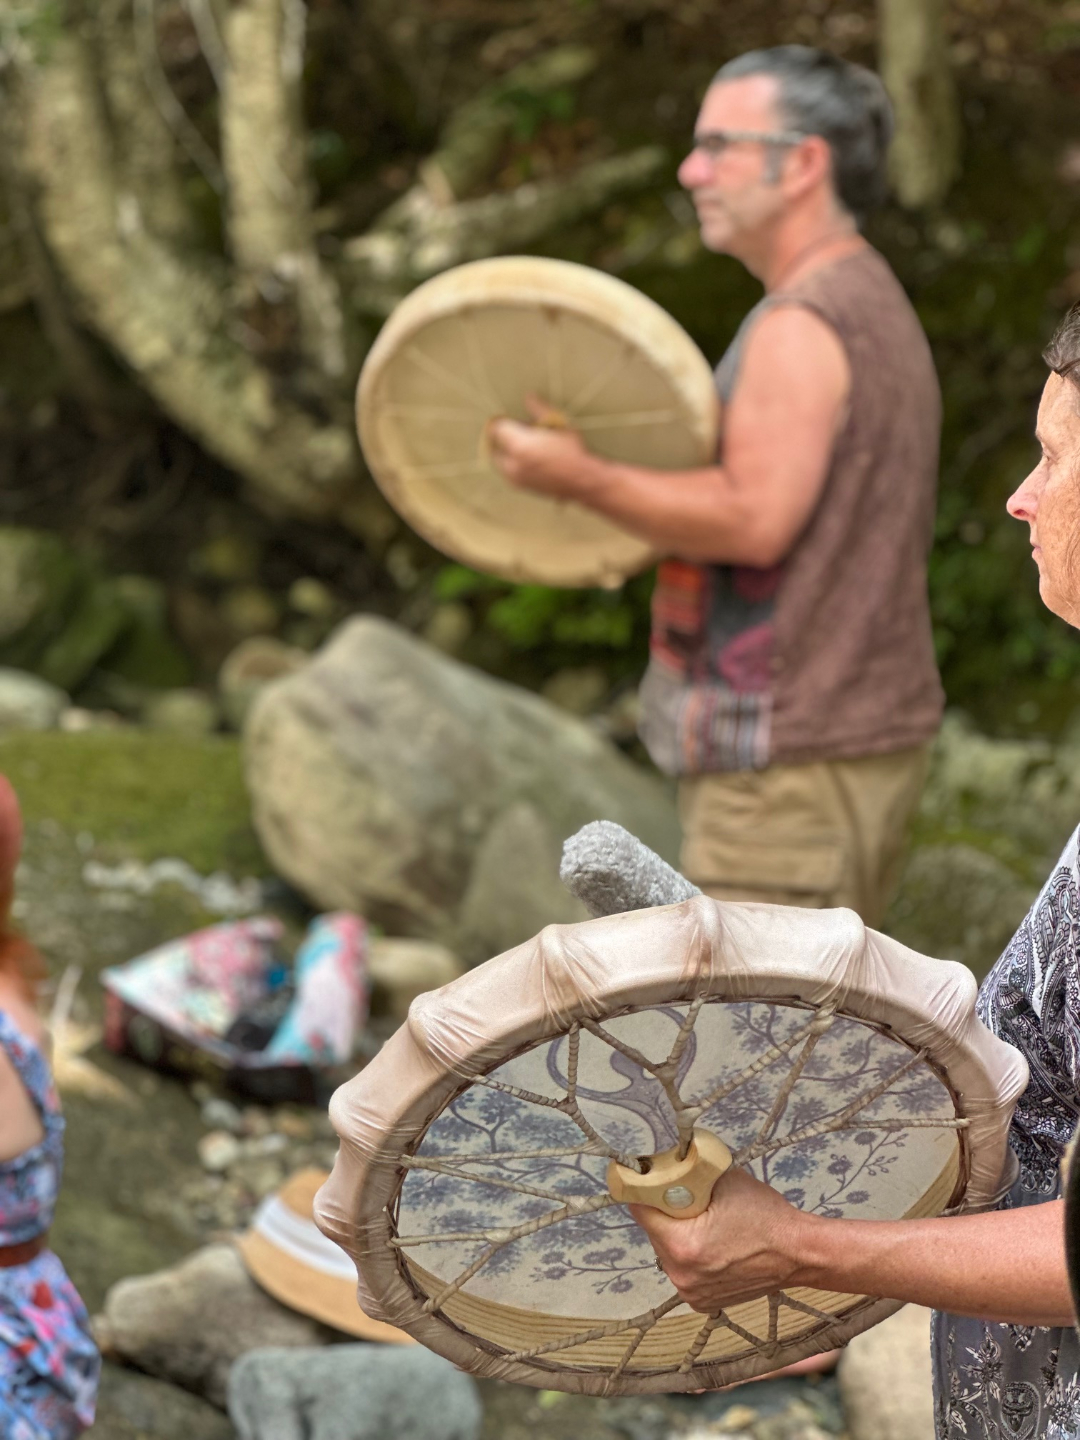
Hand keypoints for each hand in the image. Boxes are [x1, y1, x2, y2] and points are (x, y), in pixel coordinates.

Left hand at [487, 395, 595, 500]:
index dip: (502, 421)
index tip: (509, 418)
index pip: (497, 428)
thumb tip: (529, 397)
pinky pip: (507, 469)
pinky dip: (512, 461)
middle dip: (504, 435)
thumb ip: (539, 410)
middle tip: (520, 431)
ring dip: (507, 449)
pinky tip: (530, 457)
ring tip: (528, 444)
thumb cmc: (572, 452)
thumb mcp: (558, 425)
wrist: (581, 481)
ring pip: (499, 458)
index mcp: (520, 446)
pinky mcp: (519, 486)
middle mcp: (513, 463)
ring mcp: (514, 477)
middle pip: (494, 444)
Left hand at [629, 1167, 810, 1313]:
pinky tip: (711, 1244)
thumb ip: (688, 1172)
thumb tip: (664, 1163)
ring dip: (676, 1236)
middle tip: (685, 1199)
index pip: (642, 1211)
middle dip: (664, 1214)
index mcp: (683, 1246)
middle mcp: (681, 1276)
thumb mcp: (723, 1179)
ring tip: (702, 1222)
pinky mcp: (701, 1303)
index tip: (648, 1179)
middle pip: (654, 1233)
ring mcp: (691, 1294)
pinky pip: (682, 1270)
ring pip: (667, 1252)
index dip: (644, 1191)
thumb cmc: (765, 1214)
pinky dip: (689, 1256)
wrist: (797, 1253)